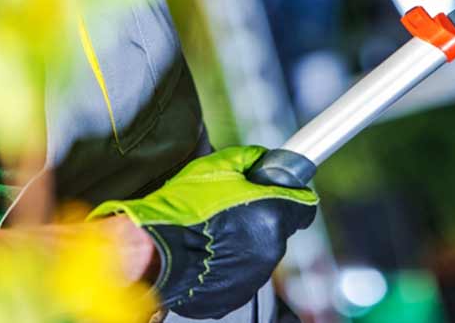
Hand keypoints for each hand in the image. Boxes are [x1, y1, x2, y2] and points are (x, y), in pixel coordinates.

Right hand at [88, 146, 316, 318]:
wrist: (151, 252)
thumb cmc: (181, 210)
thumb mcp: (218, 167)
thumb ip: (250, 159)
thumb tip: (263, 159)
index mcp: (272, 216)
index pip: (303, 205)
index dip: (290, 195)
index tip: (279, 192)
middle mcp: (269, 250)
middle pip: (279, 228)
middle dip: (262, 217)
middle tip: (232, 210)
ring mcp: (253, 277)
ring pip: (260, 251)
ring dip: (245, 241)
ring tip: (214, 232)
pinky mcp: (234, 295)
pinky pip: (241, 273)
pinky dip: (230, 263)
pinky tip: (208, 252)